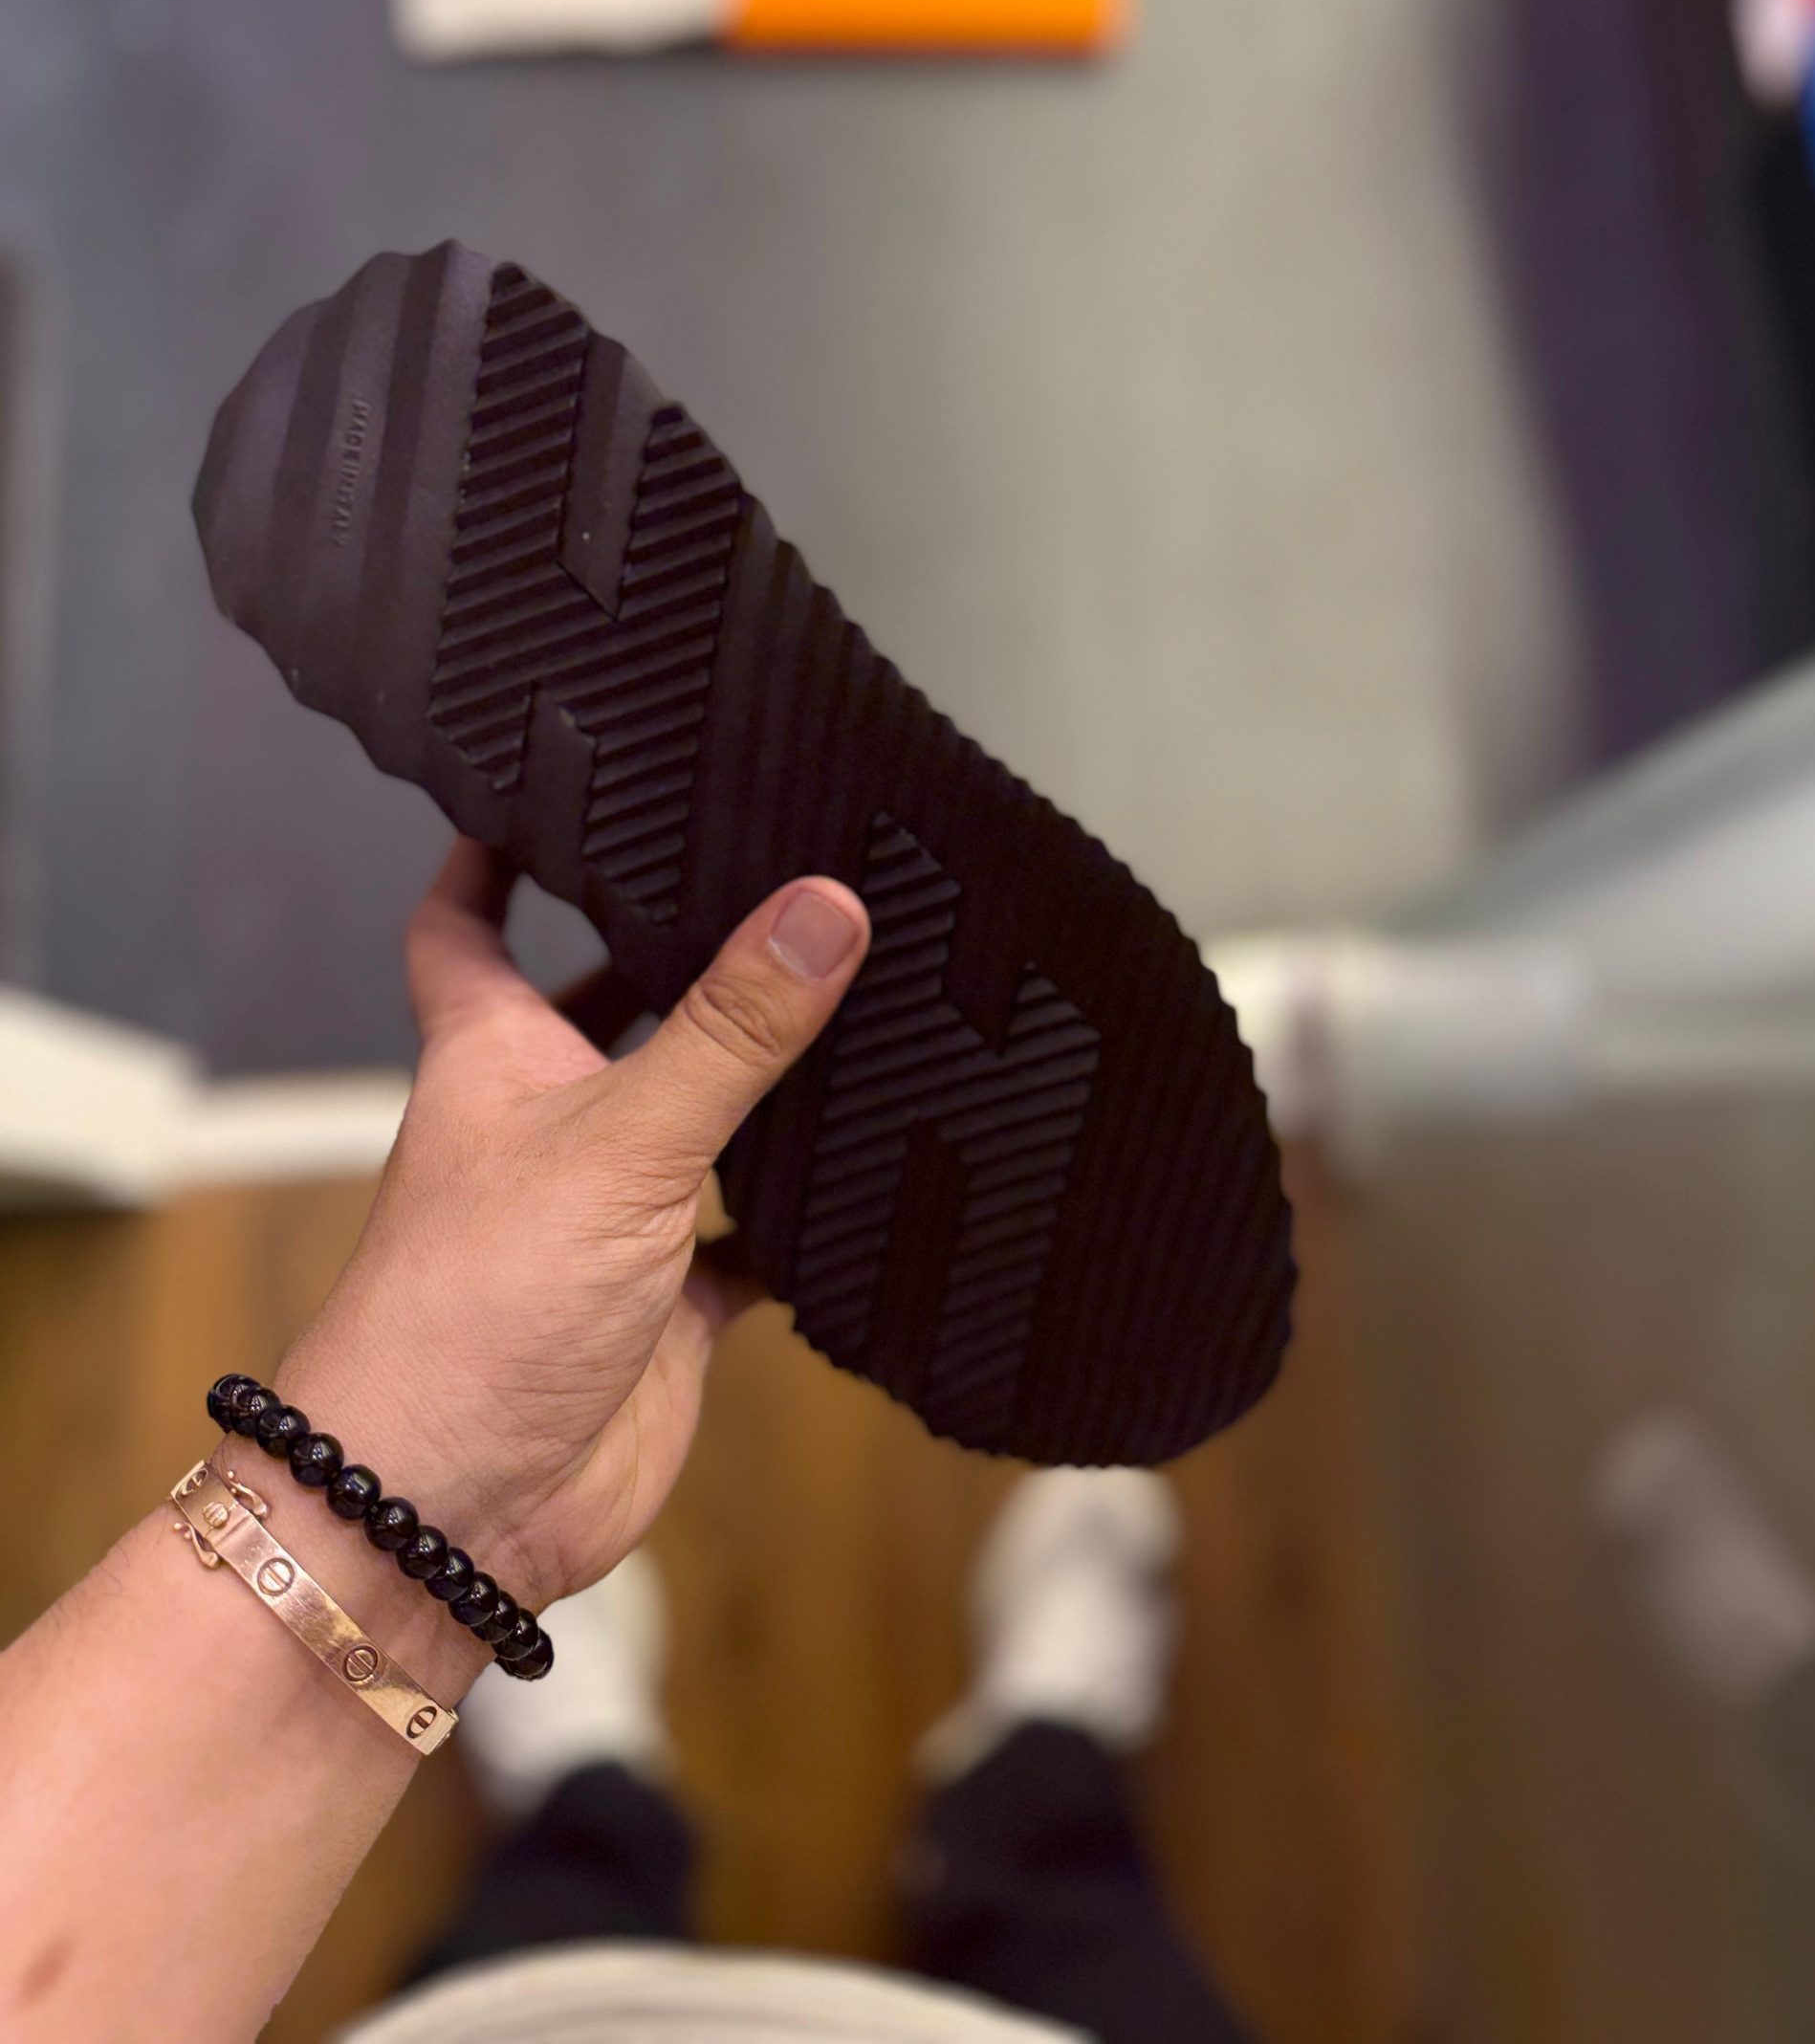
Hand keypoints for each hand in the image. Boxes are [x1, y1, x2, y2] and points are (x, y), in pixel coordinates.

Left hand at [278, 840, 869, 1611]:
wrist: (456, 1511)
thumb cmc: (474, 1310)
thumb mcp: (618, 1139)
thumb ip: (731, 1028)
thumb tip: (825, 906)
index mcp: (494, 1056)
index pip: (471, 925)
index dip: (494, 855)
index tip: (549, 789)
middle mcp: (549, 1122)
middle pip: (606, 1011)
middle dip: (672, 955)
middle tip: (768, 882)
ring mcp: (611, 1214)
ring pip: (695, 1118)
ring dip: (760, 1076)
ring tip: (859, 994)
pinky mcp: (668, 1302)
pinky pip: (752, 1236)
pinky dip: (804, 1212)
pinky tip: (872, 1172)